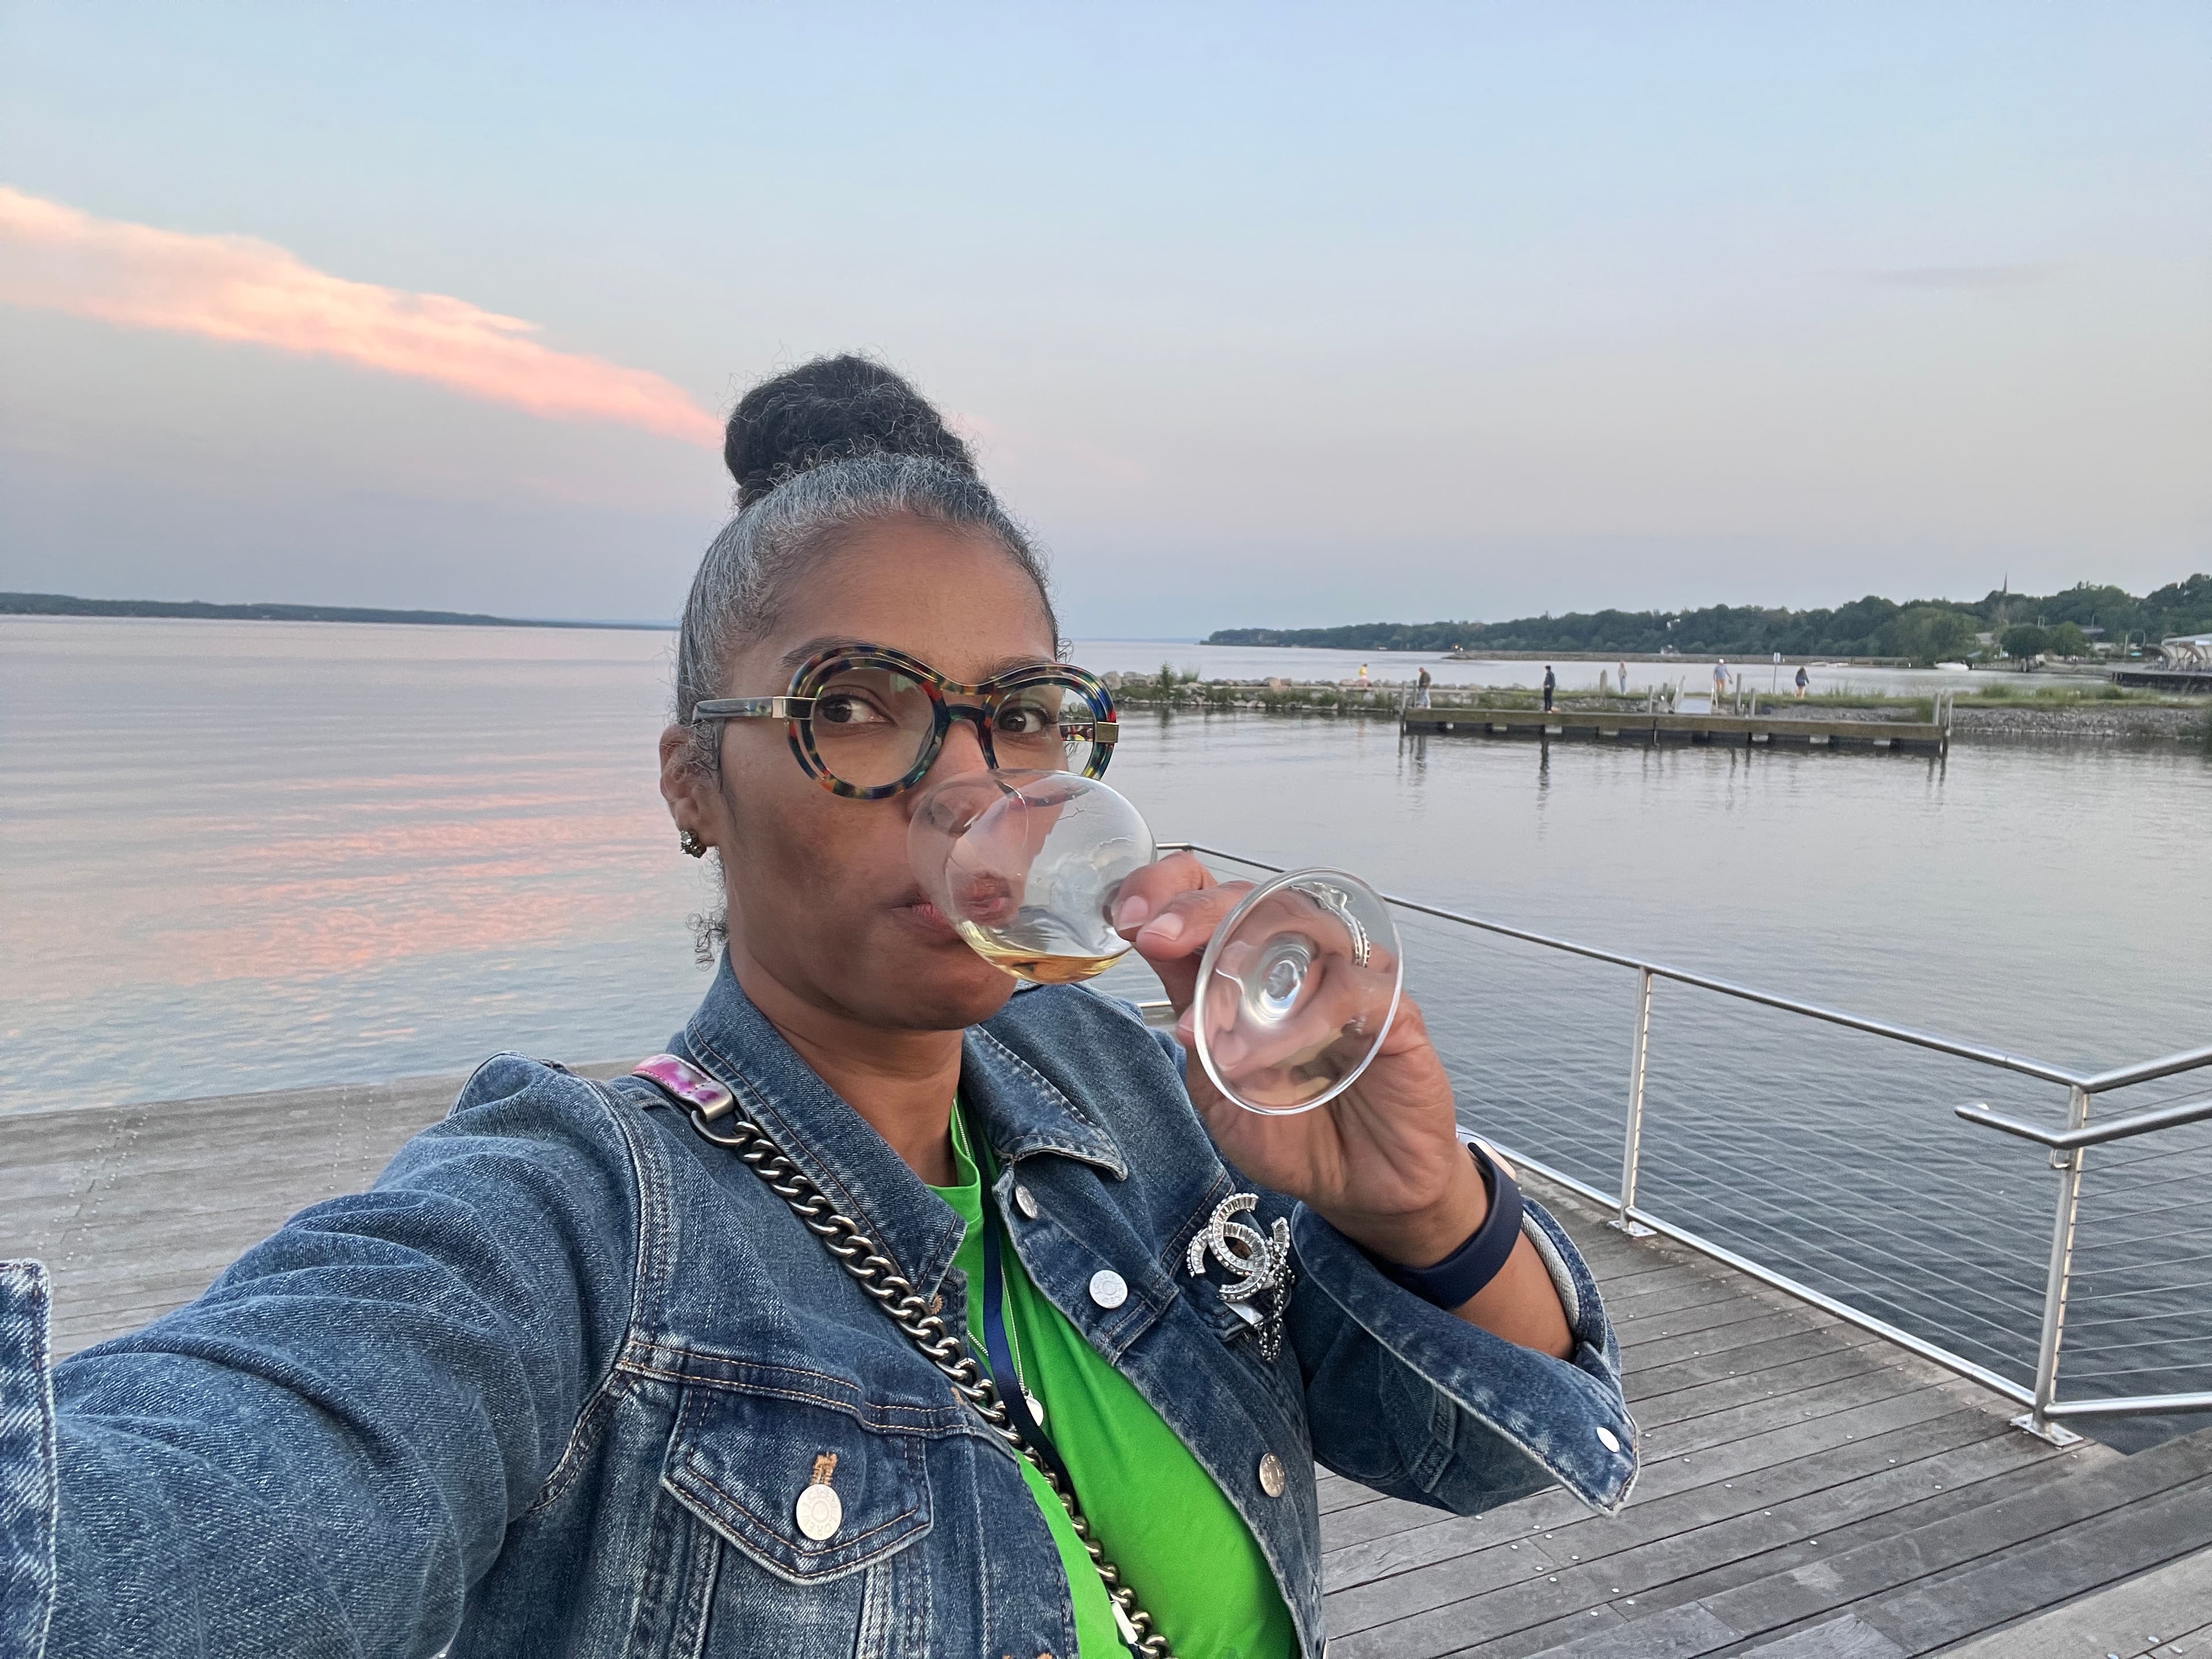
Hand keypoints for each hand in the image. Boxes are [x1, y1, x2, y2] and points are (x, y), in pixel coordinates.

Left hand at [1113, 853, 1572, 1356]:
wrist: (1359, 1187)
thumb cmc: (1292, 1130)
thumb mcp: (1214, 1079)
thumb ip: (1190, 1016)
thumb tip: (1150, 953)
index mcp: (1251, 964)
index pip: (1211, 890)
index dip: (1167, 887)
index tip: (1127, 918)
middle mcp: (1303, 958)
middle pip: (1253, 895)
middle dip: (1194, 910)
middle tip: (1156, 938)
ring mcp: (1352, 977)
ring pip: (1302, 926)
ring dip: (1239, 966)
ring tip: (1201, 1030)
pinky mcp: (1394, 1012)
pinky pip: (1345, 992)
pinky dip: (1293, 1025)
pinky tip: (1257, 1062)